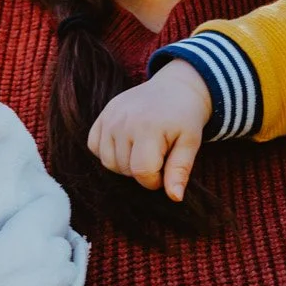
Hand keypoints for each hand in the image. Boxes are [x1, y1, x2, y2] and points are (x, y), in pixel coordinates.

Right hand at [88, 61, 212, 201]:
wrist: (174, 88)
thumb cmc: (185, 118)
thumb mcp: (190, 143)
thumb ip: (180, 170)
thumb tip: (174, 197)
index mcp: (148, 128)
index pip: (142, 172)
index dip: (155, 180)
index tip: (165, 170)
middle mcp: (123, 121)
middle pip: (125, 169)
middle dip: (142, 171)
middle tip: (158, 155)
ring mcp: (109, 117)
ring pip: (107, 162)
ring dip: (125, 164)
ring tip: (143, 150)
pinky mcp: (102, 115)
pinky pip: (94, 147)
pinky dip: (108, 152)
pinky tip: (126, 144)